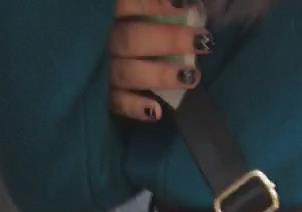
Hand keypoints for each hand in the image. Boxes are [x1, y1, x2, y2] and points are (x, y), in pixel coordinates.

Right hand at [109, 0, 209, 121]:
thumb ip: (156, 10)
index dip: (154, 5)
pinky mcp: (104, 99)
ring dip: (161, 75)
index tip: (183, 7)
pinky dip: (136, 108)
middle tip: (201, 42)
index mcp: (113, 16)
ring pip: (127, 72)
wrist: (100, 74)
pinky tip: (156, 112)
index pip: (129, 6)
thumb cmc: (138, 36)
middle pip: (132, 39)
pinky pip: (118, 104)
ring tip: (191, 77)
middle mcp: (105, 41)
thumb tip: (187, 5)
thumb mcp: (145, 20)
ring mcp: (102, 70)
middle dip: (170, 40)